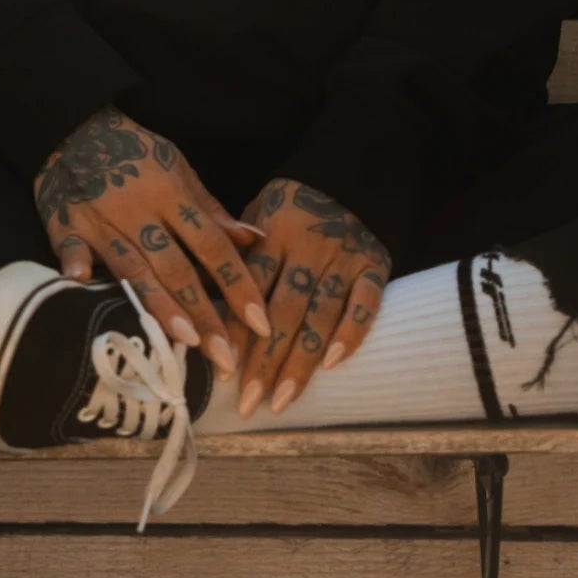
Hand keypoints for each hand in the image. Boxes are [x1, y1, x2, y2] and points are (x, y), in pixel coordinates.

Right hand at [33, 105, 271, 380]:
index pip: (213, 247)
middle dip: (205, 315)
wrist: (76, 125)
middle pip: (177, 268)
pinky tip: (81, 284)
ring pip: (134, 269)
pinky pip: (70, 247)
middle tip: (227, 360)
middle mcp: (140, 211)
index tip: (261, 324)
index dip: (238, 285)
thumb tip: (255, 240)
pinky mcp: (66, 224)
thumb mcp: (179, 170)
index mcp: (172, 195)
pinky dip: (75, 263)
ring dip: (158, 304)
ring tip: (183, 342)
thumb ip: (212, 210)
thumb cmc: (135, 152)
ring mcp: (101, 220)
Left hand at [216, 177, 390, 417]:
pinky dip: (352, 332)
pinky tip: (334, 364)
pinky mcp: (374, 265)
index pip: (250, 288)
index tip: (223, 371)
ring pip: (320, 315)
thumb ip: (236, 250)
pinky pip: (365, 303)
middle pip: (284, 311)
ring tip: (283, 399)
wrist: (350, 173)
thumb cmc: (292, 205)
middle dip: (265, 361)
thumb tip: (202, 297)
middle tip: (248, 403)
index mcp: (273, 234)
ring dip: (301, 362)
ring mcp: (343, 258)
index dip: (237, 330)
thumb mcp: (258, 212)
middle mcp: (307, 248)